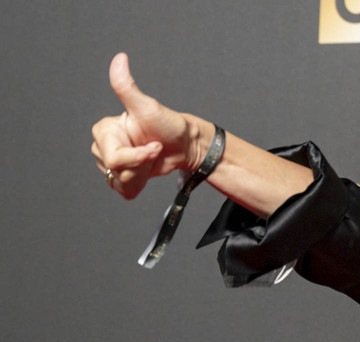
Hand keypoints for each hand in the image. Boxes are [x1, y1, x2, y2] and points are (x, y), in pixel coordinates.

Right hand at [91, 53, 204, 198]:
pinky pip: (124, 191)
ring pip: (120, 182)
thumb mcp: (147, 107)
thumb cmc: (168, 124)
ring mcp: (111, 164)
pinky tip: (148, 171)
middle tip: (156, 151)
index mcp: (103, 131)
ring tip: (152, 159)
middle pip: (116, 171)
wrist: (185, 144)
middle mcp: (102, 147)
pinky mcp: (122, 177)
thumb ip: (127, 86)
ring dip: (142, 175)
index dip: (137, 157)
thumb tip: (120, 58)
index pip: (113, 157)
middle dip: (141, 165)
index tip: (155, 146)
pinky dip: (139, 185)